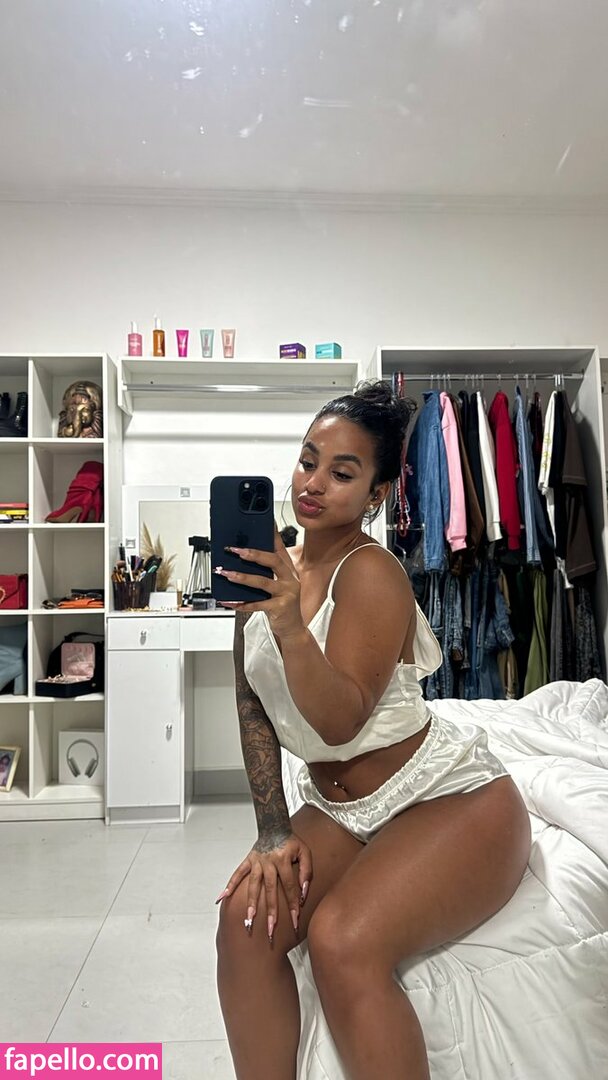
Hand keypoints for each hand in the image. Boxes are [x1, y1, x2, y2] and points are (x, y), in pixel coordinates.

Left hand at [215, 524, 304, 640]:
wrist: (293, 629)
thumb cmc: (282, 605)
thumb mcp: (277, 585)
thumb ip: (265, 572)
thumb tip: (243, 557)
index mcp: (288, 570)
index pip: (280, 548)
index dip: (273, 534)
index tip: (265, 521)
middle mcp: (290, 580)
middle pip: (273, 561)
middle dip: (253, 554)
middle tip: (235, 550)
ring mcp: (286, 594)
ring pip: (263, 582)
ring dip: (242, 577)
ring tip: (226, 574)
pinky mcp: (280, 608)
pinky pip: (257, 604)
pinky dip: (241, 603)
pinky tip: (229, 601)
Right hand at [216, 830, 312, 941]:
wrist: (275, 825)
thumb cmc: (291, 842)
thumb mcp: (305, 853)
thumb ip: (306, 872)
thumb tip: (303, 892)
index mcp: (283, 860)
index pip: (289, 887)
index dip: (293, 905)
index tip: (295, 922)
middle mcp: (268, 861)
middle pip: (270, 890)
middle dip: (270, 911)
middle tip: (270, 929)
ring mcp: (256, 861)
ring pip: (253, 885)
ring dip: (251, 902)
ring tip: (248, 919)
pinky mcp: (248, 860)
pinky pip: (238, 873)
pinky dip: (230, 885)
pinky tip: (223, 898)